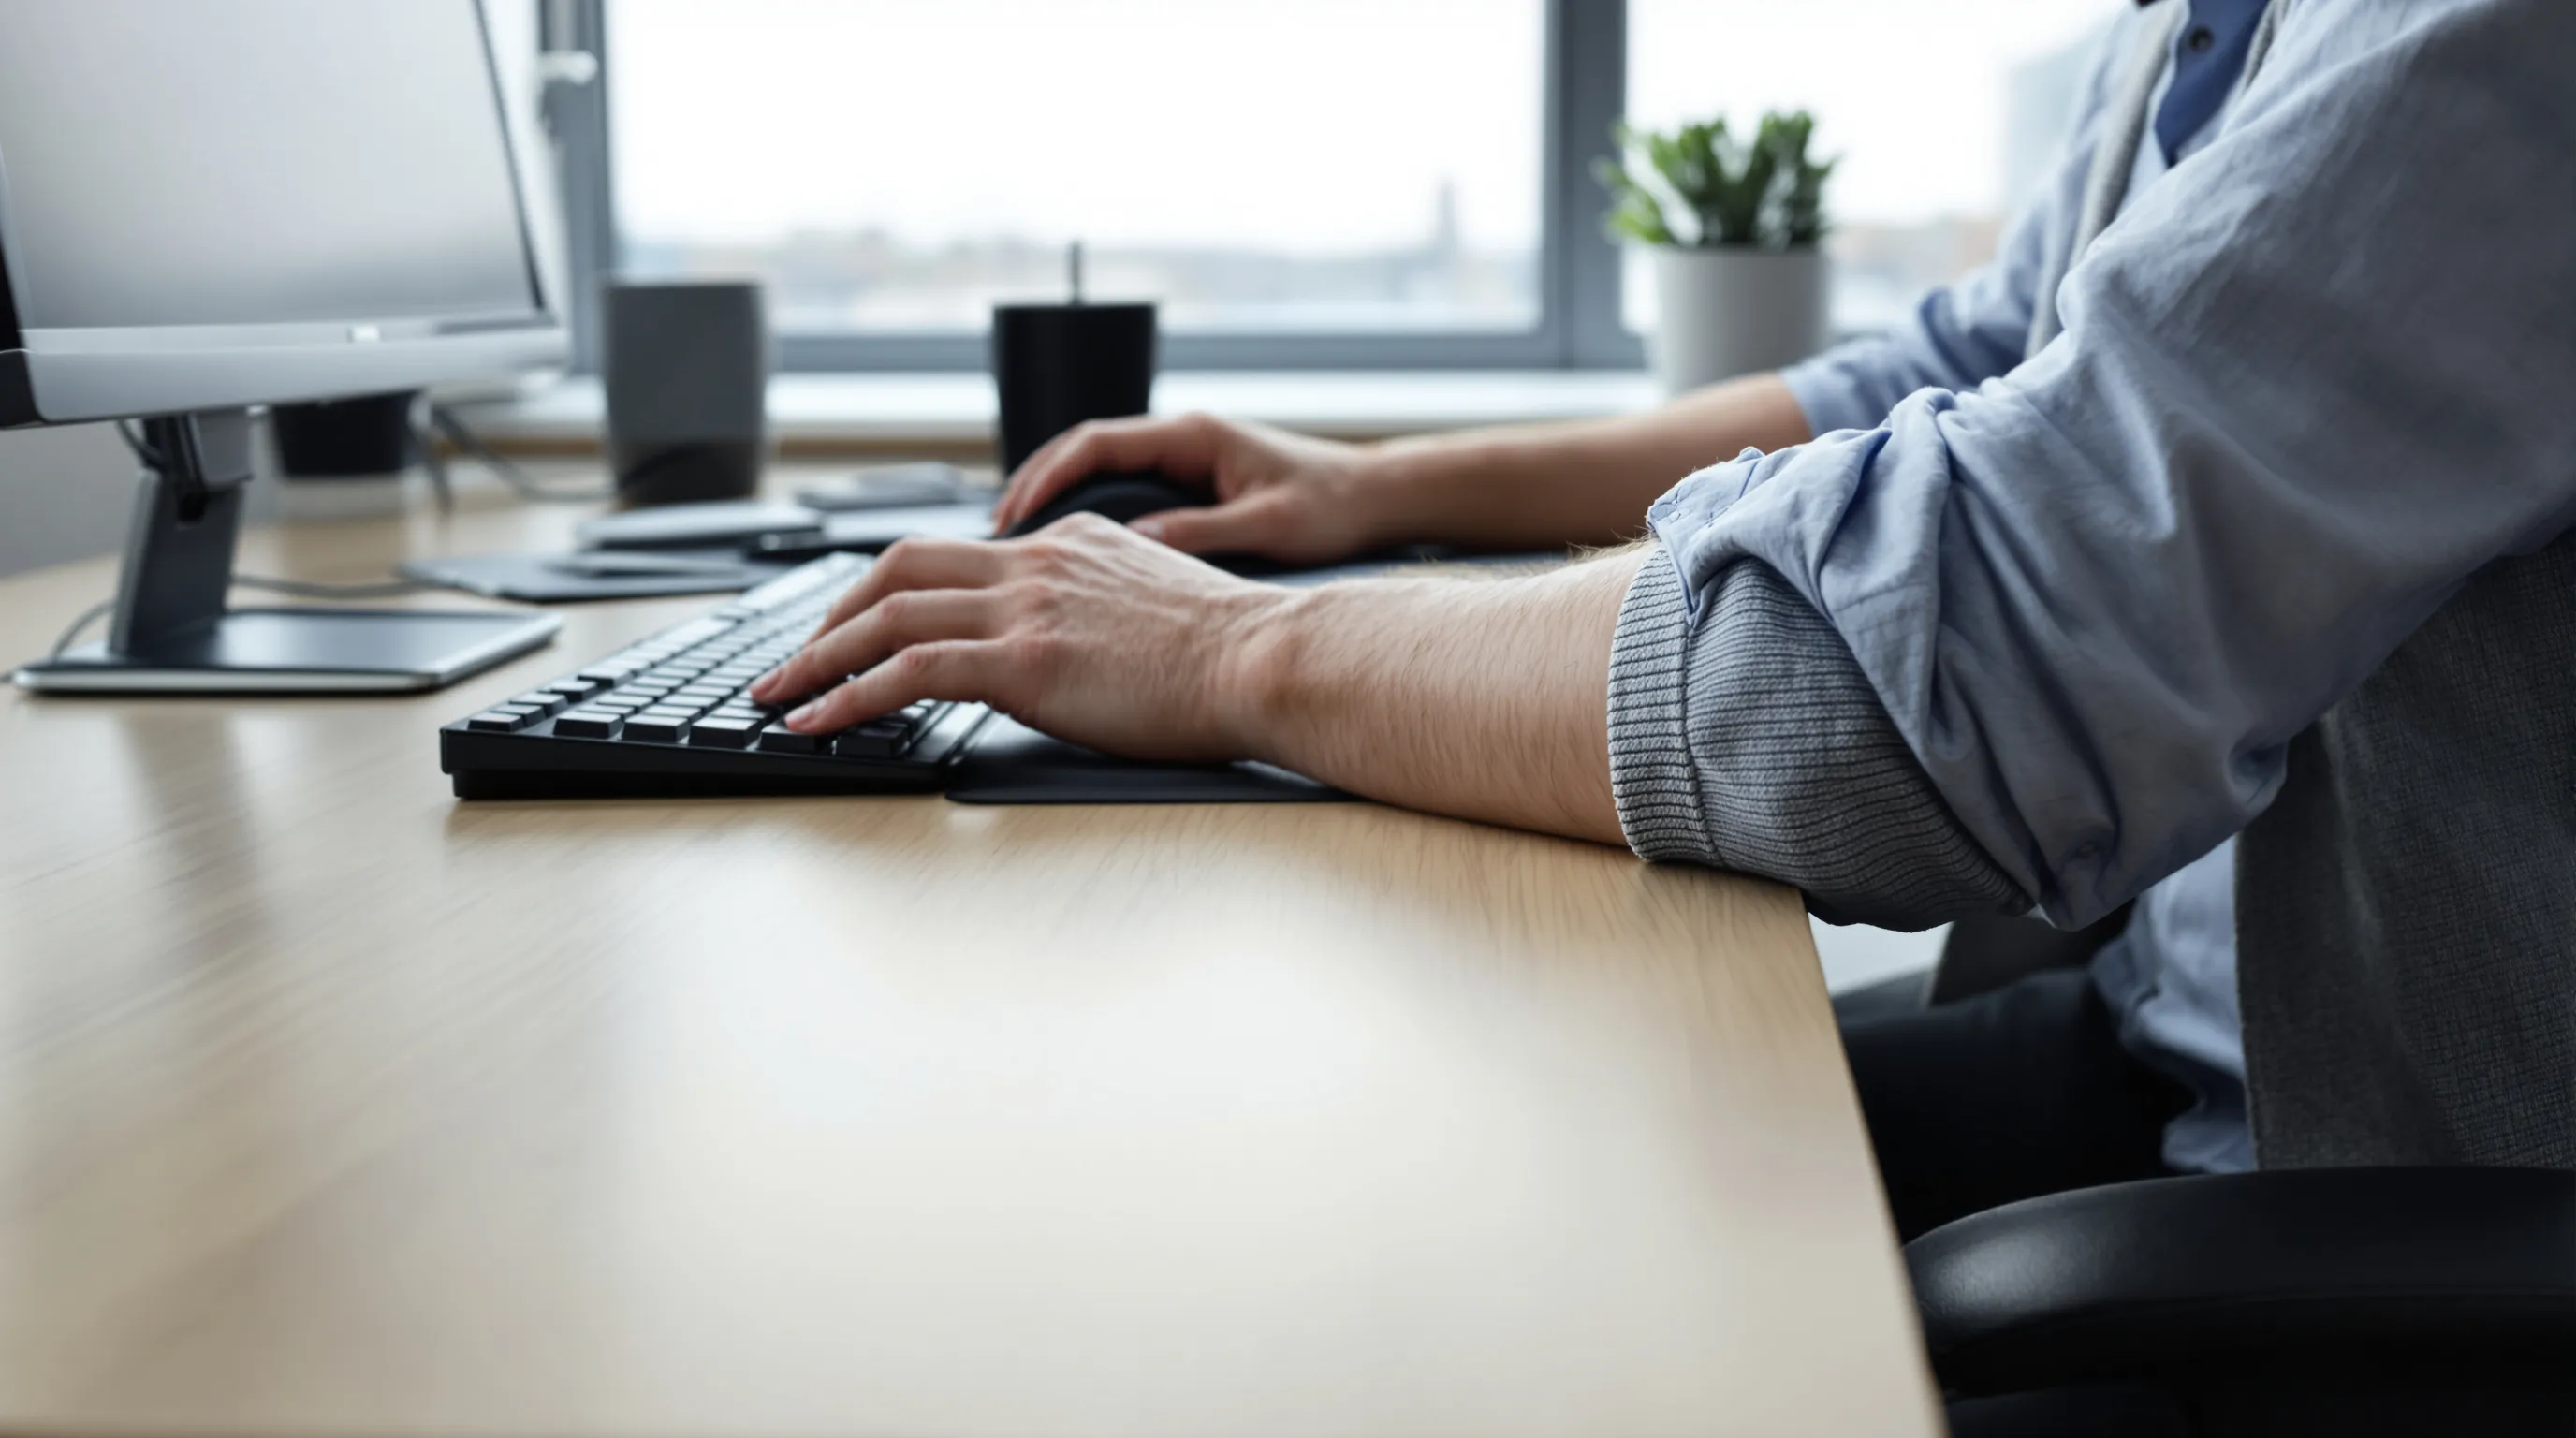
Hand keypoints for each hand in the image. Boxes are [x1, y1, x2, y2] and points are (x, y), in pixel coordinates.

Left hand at [747, 516, 1288, 760]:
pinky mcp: (1025, 659)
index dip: (892, 589)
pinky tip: (820, 722)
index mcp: (1068, 544)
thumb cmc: (1237, 651)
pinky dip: (849, 695)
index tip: (859, 623)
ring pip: (886, 614)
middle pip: (898, 566)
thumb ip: (1102, 605)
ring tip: (779, 697)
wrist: (1269, 657)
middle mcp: (1036, 562)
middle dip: (832, 613)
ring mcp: (1026, 606)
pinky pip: (908, 669)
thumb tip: (1081, 647)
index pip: (955, 553)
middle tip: (797, 657)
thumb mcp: (1156, 601)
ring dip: (817, 657)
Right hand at [989, 412, 1398, 565]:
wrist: (1378, 499)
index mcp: (1193, 436)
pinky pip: (1125, 488)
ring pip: (1101, 469)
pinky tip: (1074, 547)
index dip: (1046, 477)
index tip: (1013, 514)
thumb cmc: (1333, 507)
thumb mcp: (1266, 525)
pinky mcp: (1194, 480)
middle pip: (1084, 450)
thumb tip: (1136, 547)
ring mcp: (1187, 457)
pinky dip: (1090, 511)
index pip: (1096, 442)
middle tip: (996, 531)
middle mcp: (1184, 438)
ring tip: (1019, 541)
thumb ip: (1200, 534)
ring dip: (1058, 499)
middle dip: (1035, 486)